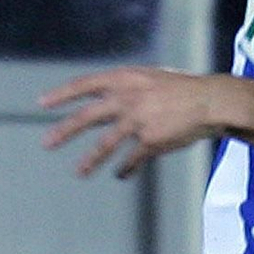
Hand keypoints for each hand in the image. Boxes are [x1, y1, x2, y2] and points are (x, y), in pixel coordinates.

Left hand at [41, 66, 227, 177]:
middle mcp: (126, 98)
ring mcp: (137, 120)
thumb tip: (109, 103)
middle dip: (64, 130)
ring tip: (79, 172)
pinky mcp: (150, 140)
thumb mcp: (151, 78)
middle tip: (47, 143)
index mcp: (125, 79)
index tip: (43, 104)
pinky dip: (125, 168)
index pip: (84, 85)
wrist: (210, 102)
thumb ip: (129, 89)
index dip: (62, 94)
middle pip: (87, 116)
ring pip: (105, 143)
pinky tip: (121, 175)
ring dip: (91, 160)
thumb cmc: (184, 89)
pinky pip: (131, 158)